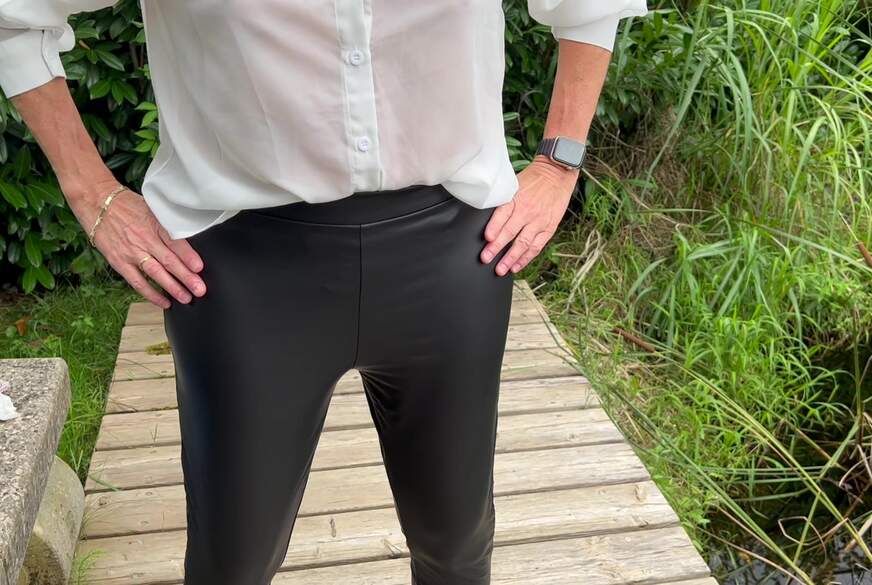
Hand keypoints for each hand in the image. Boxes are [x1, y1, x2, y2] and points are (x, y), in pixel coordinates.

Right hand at [67, 180, 206, 308]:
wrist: (96, 202)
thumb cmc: (127, 205)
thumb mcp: (152, 208)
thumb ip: (167, 224)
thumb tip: (187, 238)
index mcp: (155, 224)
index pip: (175, 242)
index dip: (188, 256)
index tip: (199, 267)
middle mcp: (144, 239)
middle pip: (169, 261)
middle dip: (186, 277)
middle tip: (199, 289)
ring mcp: (131, 252)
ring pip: (156, 273)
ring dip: (172, 288)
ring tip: (186, 298)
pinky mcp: (119, 262)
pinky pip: (137, 281)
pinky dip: (151, 293)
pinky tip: (163, 301)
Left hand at [480, 156, 578, 275]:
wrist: (557, 174)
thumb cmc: (533, 179)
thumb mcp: (514, 185)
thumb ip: (503, 201)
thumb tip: (489, 220)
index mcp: (516, 198)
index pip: (503, 214)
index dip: (494, 227)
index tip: (487, 238)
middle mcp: (527, 211)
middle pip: (510, 232)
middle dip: (497, 248)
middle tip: (486, 259)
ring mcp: (539, 221)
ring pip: (523, 243)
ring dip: (511, 258)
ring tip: (501, 269)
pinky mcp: (548, 228)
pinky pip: (536, 247)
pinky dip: (526, 258)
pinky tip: (516, 266)